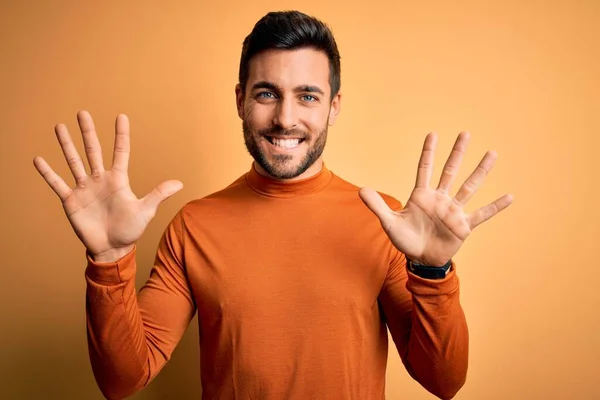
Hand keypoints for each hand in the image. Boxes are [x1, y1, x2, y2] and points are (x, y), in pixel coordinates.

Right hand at [33, 111, 182, 261]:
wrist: (112, 248)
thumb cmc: (130, 230)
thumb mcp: (145, 211)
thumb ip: (158, 195)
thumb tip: (180, 183)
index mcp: (118, 180)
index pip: (120, 152)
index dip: (121, 135)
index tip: (121, 117)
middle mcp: (100, 179)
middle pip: (93, 150)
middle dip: (88, 132)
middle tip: (83, 113)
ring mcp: (84, 188)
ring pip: (74, 161)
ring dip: (66, 145)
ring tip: (59, 126)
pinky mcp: (71, 200)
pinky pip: (57, 183)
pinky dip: (48, 173)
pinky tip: (38, 159)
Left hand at [359, 131, 512, 266]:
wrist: (420, 259)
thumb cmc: (405, 239)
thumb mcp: (389, 223)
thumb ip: (377, 206)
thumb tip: (362, 190)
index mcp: (422, 196)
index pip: (425, 168)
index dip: (429, 152)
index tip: (433, 134)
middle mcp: (440, 199)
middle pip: (450, 171)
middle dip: (457, 153)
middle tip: (465, 133)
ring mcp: (453, 211)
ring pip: (469, 186)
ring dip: (480, 171)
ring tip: (492, 154)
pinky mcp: (463, 225)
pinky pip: (482, 214)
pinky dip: (495, 206)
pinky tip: (510, 197)